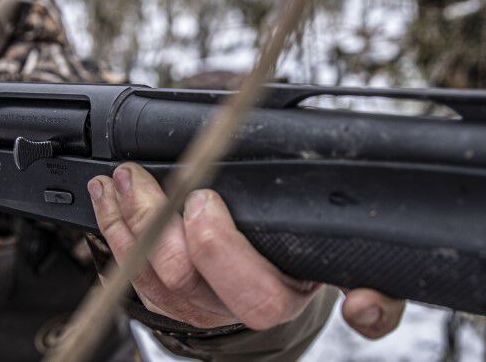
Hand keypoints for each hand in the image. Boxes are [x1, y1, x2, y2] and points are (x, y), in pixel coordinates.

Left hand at [88, 162, 404, 335]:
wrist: (277, 287)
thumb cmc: (306, 259)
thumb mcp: (344, 266)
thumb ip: (377, 291)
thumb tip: (365, 307)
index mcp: (282, 297)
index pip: (255, 294)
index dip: (221, 249)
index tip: (207, 201)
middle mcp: (228, 310)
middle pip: (189, 280)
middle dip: (156, 220)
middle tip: (160, 177)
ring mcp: (191, 306)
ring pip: (147, 272)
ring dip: (130, 218)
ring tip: (124, 175)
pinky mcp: (160, 298)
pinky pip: (125, 270)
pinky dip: (113, 228)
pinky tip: (107, 196)